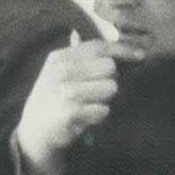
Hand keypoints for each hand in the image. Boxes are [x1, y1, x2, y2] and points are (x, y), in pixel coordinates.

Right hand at [14, 38, 139, 174]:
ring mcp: (65, 92)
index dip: (122, 49)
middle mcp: (61, 72)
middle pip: (109, 67)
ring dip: (106, 98)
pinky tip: (86, 117)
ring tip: (91, 104)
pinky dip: (99, 115)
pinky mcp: (71, 113)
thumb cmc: (53, 99)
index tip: (140, 55)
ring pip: (111, 87)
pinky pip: (104, 109)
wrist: (35, 132)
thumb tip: (109, 43)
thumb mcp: (59, 72)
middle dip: (111, 79)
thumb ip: (82, 57)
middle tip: (98, 90)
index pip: (98, 46)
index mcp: (59, 58)